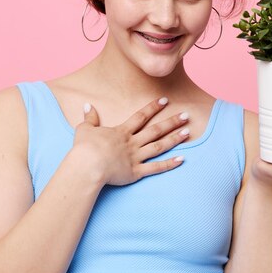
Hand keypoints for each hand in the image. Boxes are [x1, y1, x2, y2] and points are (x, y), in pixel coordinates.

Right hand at [73, 98, 188, 185]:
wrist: (88, 165)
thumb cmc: (84, 148)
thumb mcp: (84, 129)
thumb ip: (89, 118)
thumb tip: (87, 105)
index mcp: (121, 132)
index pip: (141, 116)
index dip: (153, 107)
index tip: (165, 100)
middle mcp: (132, 143)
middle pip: (155, 130)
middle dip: (172, 122)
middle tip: (186, 116)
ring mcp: (136, 157)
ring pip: (159, 146)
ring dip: (174, 139)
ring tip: (188, 132)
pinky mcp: (136, 172)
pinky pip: (156, 168)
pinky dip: (169, 164)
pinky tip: (182, 159)